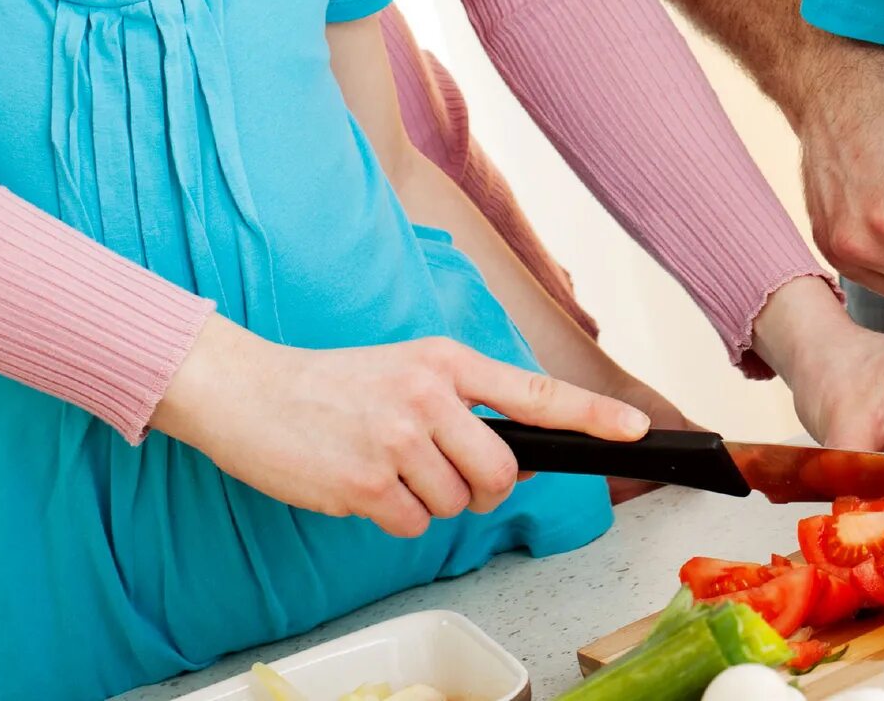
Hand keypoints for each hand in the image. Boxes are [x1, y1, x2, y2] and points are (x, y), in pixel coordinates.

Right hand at [152, 317, 647, 537]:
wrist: (249, 390)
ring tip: (385, 465)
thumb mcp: (406, 371)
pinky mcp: (365, 481)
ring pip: (456, 504)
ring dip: (427, 501)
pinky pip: (410, 525)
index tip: (634, 431)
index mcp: (445, 360)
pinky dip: (391, 517)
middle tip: (443, 474)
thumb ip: (462, 405)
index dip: (591, 416)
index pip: (534, 392)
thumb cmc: (332, 385)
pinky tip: (361, 484)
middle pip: (502, 472)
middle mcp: (428, 395)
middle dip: (484, 489)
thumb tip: (514, 462)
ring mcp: (397, 439)